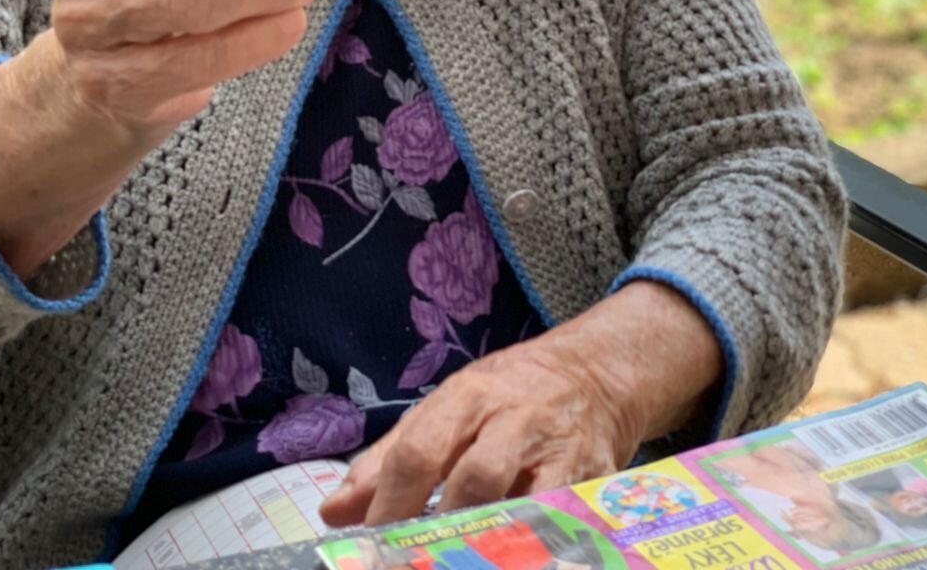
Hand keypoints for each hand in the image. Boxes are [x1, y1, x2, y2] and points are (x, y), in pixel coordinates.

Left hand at [319, 282, 721, 529]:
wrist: (593, 375)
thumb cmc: (505, 397)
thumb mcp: (446, 410)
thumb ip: (390, 460)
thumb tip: (333, 512)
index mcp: (467, 397)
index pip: (420, 449)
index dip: (389, 504)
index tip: (365, 548)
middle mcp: (512, 419)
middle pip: (472, 479)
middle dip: (438, 532)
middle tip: (407, 565)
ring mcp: (556, 451)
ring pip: (521, 505)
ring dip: (484, 546)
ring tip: (453, 565)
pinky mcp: (590, 481)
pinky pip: (560, 522)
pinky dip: (532, 550)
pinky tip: (507, 559)